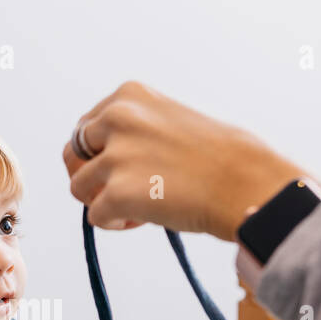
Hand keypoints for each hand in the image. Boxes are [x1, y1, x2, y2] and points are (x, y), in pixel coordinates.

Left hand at [61, 81, 307, 240]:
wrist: (247, 182)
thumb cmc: (221, 157)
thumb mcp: (170, 120)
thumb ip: (134, 130)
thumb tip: (102, 161)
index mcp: (129, 96)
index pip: (86, 127)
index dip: (100, 153)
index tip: (125, 167)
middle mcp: (116, 119)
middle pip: (72, 154)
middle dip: (91, 175)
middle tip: (118, 191)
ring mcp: (115, 156)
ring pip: (78, 186)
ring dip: (101, 201)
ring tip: (136, 208)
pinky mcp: (117, 194)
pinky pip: (95, 216)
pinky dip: (114, 223)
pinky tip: (142, 220)